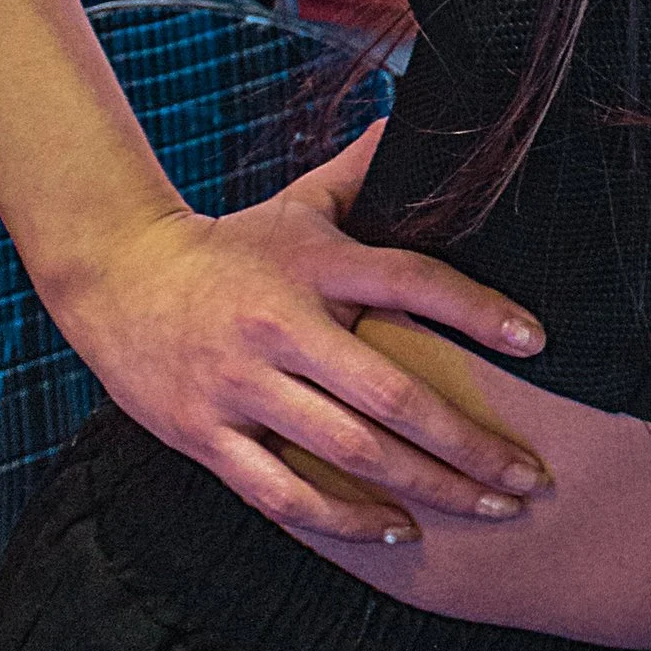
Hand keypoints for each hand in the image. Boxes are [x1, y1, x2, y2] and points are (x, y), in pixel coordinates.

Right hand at [43, 125, 551, 546]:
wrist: (114, 279)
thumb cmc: (228, 248)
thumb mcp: (295, 205)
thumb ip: (360, 171)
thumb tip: (412, 120)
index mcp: (312, 265)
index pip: (408, 281)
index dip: (476, 310)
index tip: (536, 341)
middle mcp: (279, 326)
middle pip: (389, 393)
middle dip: (468, 442)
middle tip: (530, 475)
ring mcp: (240, 386)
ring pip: (346, 452)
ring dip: (427, 488)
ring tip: (489, 508)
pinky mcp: (205, 436)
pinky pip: (283, 494)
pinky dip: (345, 520)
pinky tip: (399, 530)